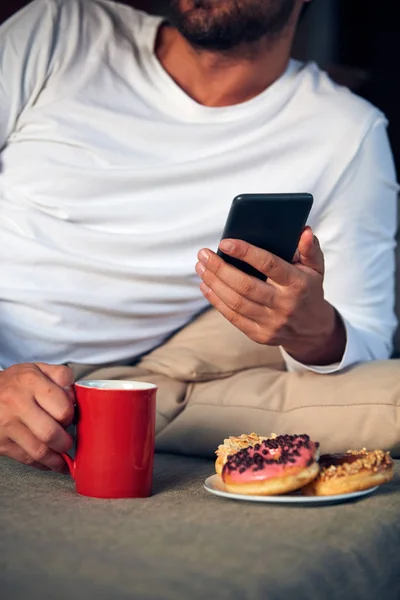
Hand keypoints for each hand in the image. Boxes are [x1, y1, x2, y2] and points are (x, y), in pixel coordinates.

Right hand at [0, 363, 74, 471]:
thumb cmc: (16, 383)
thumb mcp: (38, 369)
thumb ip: (61, 376)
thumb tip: (75, 397)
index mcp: (31, 382)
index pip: (62, 407)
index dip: (70, 416)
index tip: (70, 419)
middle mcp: (17, 403)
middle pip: (50, 433)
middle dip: (65, 442)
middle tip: (68, 441)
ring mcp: (7, 425)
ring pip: (39, 451)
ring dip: (56, 459)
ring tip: (64, 460)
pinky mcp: (1, 442)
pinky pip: (26, 458)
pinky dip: (42, 464)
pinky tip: (49, 462)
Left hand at [195, 227, 345, 365]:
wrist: (313, 330)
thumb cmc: (309, 290)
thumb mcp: (316, 268)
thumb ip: (309, 248)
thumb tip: (303, 230)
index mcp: (298, 283)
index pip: (269, 265)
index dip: (245, 252)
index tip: (225, 242)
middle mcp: (284, 304)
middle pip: (245, 286)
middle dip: (220, 268)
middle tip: (203, 254)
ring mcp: (271, 322)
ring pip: (236, 302)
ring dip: (214, 283)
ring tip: (201, 267)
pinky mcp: (260, 335)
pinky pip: (233, 317)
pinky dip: (216, 301)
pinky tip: (206, 286)